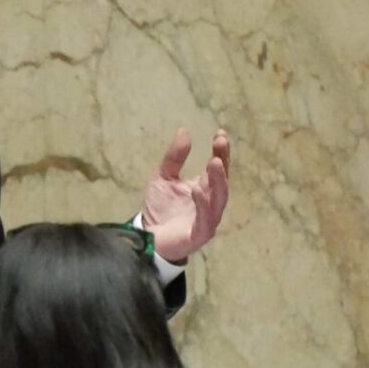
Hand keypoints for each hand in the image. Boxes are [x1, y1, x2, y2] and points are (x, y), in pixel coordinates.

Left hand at [139, 128, 230, 261]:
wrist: (146, 237)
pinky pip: (206, 220)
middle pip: (222, 183)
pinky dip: (204, 205)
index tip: (220, 133)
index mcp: (205, 188)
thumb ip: (174, 157)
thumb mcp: (163, 177)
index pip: (218, 168)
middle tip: (219, 146)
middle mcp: (210, 204)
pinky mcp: (199, 235)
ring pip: (219, 201)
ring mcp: (207, 220)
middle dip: (222, 164)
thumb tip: (184, 130)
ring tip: (214, 163)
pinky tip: (197, 190)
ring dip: (218, 182)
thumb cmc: (159, 208)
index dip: (221, 152)